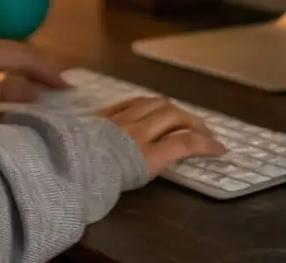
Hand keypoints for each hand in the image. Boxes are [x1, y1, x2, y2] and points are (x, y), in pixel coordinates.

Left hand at [0, 36, 68, 113]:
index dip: (48, 73)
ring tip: (43, 80)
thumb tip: (35, 91)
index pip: (26, 58)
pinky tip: (15, 72)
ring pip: (11, 48)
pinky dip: (14, 60)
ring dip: (29, 62)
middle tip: (60, 85)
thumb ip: (0, 92)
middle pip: (21, 50)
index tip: (65, 88)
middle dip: (43, 66)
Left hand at [98, 95, 225, 178]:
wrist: (65, 167)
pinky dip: (146, 104)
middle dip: (194, 122)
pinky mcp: (105, 114)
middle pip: (175, 116)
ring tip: (178, 116)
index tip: (221, 148)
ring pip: (155, 103)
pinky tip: (148, 108)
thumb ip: (152, 165)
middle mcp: (138, 132)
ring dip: (172, 108)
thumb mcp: (132, 182)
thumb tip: (170, 153)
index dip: (207, 144)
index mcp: (147, 154)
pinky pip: (130, 101)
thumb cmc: (96, 183)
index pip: (186, 143)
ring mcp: (121, 119)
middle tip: (203, 131)